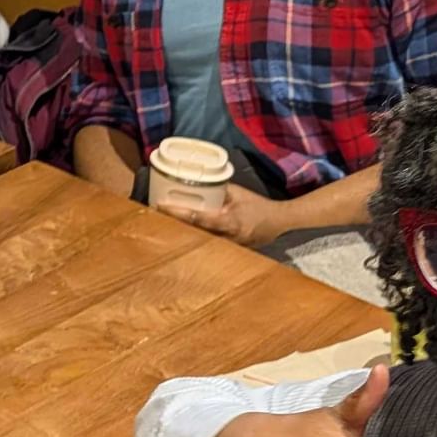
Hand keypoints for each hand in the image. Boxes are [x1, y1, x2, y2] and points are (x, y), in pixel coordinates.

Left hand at [153, 181, 286, 248]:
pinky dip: (197, 240)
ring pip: (201, 242)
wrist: (279, 221)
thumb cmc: (257, 204)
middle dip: (176, 225)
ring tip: (164, 225)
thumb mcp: (238, 193)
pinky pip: (210, 246)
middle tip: (156, 216)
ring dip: (184, 234)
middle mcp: (227, 237)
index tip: (161, 206)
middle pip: (194, 233)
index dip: (178, 212)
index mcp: (229, 221)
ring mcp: (229, 248)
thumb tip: (199, 184)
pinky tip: (184, 236)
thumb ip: (219, 190)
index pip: (198, 217)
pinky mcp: (231, 252)